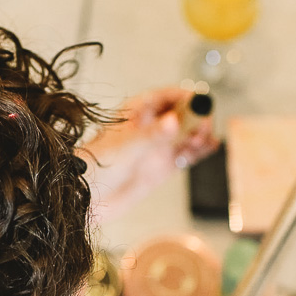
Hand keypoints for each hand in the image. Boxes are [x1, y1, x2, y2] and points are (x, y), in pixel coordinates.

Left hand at [80, 87, 220, 221]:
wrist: (85, 199)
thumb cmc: (95, 167)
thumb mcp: (126, 148)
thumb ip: (153, 135)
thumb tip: (174, 121)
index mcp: (136, 113)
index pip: (167, 96)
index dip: (186, 97)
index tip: (201, 102)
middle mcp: (149, 128)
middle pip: (182, 114)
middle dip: (197, 117)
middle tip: (204, 125)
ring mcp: (156, 148)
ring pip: (186, 134)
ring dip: (199, 134)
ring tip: (205, 139)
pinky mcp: (161, 168)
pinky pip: (186, 155)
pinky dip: (199, 151)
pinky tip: (210, 148)